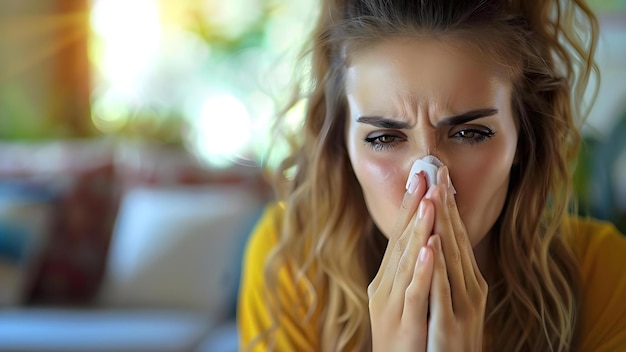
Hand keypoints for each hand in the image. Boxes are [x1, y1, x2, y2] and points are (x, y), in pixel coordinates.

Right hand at [367, 172, 435, 351]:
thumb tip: (420, 240)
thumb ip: (407, 270)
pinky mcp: (403, 321)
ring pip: (406, 260)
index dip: (409, 205)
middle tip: (423, 175)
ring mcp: (392, 303)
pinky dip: (421, 268)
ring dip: (418, 229)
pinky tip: (430, 247)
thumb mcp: (401, 298)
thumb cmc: (404, 337)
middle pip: (399, 240)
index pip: (399, 235)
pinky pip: (414, 291)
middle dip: (413, 206)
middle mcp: (384, 285)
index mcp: (386, 278)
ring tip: (429, 201)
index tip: (420, 177)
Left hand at [425, 166, 487, 350]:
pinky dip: (437, 266)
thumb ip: (450, 272)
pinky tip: (432, 244)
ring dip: (443, 226)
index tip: (439, 175)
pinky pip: (441, 290)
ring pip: (451, 259)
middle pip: (456, 240)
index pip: (456, 235)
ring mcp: (463, 306)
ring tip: (434, 196)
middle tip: (438, 171)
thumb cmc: (450, 336)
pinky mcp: (450, 324)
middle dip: (446, 205)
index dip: (448, 205)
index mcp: (469, 281)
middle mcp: (470, 288)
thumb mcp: (454, 299)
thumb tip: (441, 240)